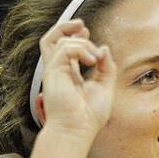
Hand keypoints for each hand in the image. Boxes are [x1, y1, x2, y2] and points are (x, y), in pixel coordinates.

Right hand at [38, 16, 116, 140]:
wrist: (77, 131)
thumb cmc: (89, 116)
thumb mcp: (105, 86)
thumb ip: (106, 67)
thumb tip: (104, 48)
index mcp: (69, 74)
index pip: (65, 48)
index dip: (75, 36)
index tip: (87, 33)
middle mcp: (58, 71)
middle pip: (52, 40)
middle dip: (66, 27)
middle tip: (83, 26)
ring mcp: (53, 71)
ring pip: (58, 40)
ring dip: (82, 43)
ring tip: (95, 58)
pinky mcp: (52, 72)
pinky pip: (65, 49)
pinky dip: (80, 49)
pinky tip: (91, 61)